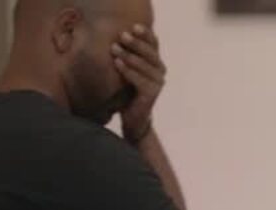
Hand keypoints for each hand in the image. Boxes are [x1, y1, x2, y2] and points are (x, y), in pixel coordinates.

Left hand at [111, 24, 165, 143]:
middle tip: (122, 35)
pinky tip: (117, 63)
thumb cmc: (128, 92)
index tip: (133, 26)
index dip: (146, 35)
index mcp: (156, 63)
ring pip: (144, 65)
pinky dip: (127, 70)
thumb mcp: (129, 70)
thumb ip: (131, 55)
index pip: (154, 44)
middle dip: (135, 43)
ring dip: (128, 56)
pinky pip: (139, 79)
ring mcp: (159, 83)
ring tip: (114, 48)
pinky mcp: (152, 94)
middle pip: (150, 53)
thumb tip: (120, 35)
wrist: (133, 118)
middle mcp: (161, 71)